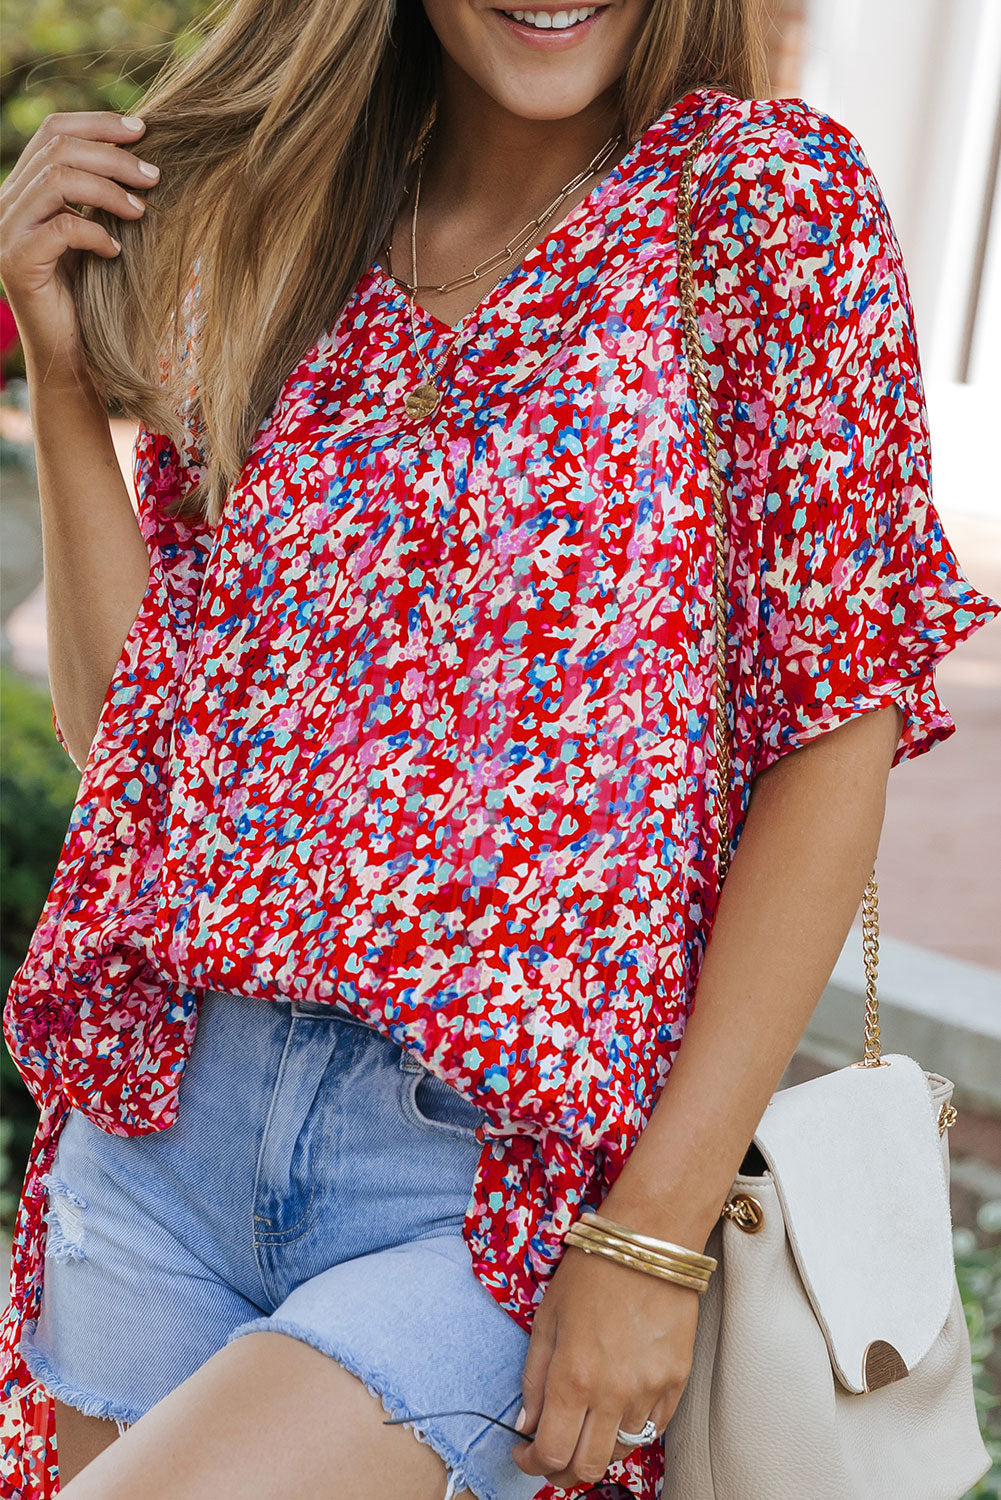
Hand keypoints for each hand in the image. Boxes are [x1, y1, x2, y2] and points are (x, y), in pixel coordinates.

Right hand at [0, 111, 158, 373]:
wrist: (71, 355)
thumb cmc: (91, 295)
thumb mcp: (96, 232)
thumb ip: (99, 194)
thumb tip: (141, 152)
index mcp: (22, 188)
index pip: (53, 131)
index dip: (98, 124)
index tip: (143, 130)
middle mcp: (5, 203)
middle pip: (57, 149)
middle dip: (113, 156)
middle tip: (155, 176)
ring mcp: (6, 232)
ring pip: (56, 180)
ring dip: (108, 190)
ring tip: (142, 211)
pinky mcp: (17, 262)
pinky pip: (60, 229)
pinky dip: (95, 234)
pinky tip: (117, 251)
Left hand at [510, 1238, 700, 1490]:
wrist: (650, 1240)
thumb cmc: (593, 1269)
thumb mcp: (547, 1317)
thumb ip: (534, 1377)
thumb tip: (528, 1423)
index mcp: (574, 1377)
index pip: (551, 1452)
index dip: (532, 1463)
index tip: (524, 1453)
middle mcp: (613, 1394)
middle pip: (587, 1468)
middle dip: (562, 1472)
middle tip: (550, 1457)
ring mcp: (650, 1391)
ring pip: (621, 1452)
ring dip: (597, 1449)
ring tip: (584, 1427)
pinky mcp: (677, 1382)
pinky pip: (653, 1429)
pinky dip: (630, 1431)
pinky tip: (616, 1411)